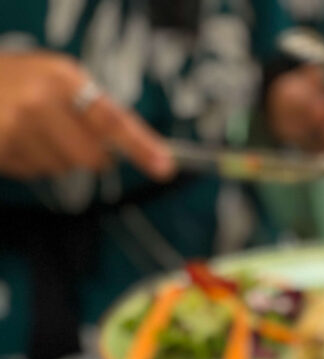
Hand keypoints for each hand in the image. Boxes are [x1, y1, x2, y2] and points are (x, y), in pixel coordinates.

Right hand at [0, 52, 174, 180]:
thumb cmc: (23, 80)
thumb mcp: (60, 79)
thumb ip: (100, 110)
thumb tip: (150, 150)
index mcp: (62, 78)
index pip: (111, 119)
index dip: (140, 146)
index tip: (165, 166)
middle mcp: (40, 102)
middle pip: (92, 158)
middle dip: (89, 155)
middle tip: (69, 133)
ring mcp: (17, 128)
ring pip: (63, 169)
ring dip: (55, 157)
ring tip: (33, 129)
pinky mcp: (2, 150)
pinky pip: (35, 173)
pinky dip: (32, 161)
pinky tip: (18, 138)